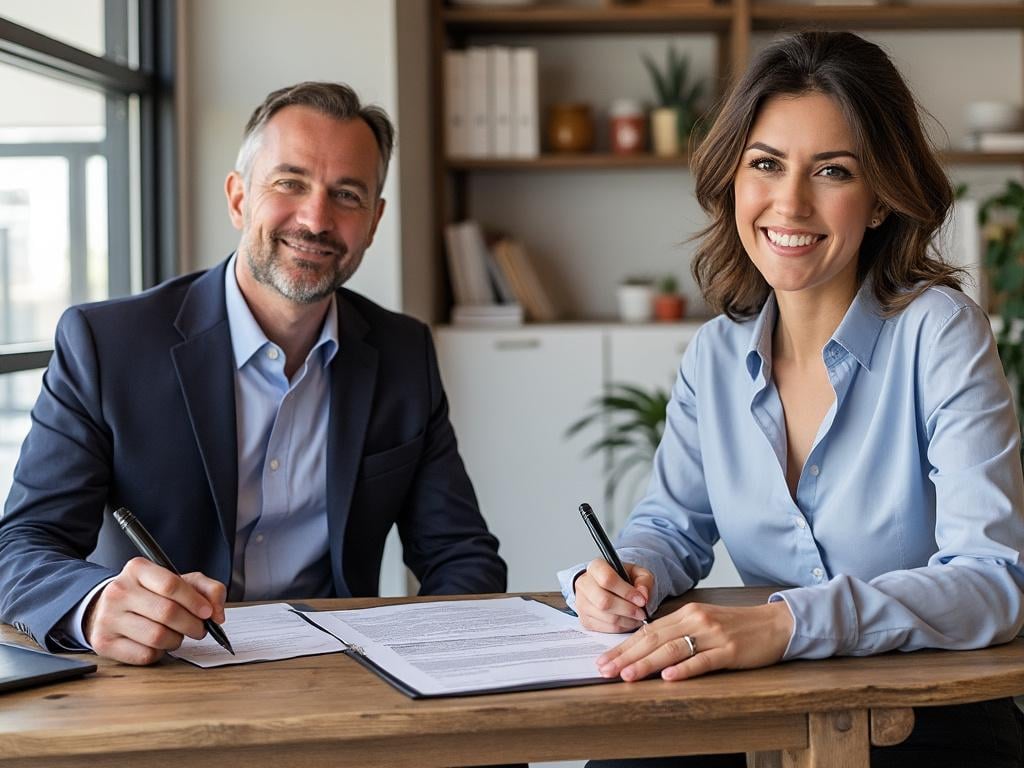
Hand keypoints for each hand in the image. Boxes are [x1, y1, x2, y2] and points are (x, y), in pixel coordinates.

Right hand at [84, 557, 226, 664]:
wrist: (109, 608)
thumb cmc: (151, 595)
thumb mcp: (180, 582)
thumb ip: (207, 589)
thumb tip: (217, 613)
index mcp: (137, 569)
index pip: (171, 585)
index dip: (195, 601)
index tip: (207, 612)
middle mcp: (118, 591)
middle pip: (167, 612)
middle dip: (192, 625)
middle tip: (199, 629)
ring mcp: (108, 617)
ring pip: (157, 636)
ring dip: (176, 640)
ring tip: (177, 635)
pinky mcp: (104, 642)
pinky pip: (144, 654)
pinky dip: (159, 653)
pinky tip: (158, 644)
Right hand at [573, 558, 653, 632]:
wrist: (608, 588)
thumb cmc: (623, 579)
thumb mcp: (638, 573)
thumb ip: (644, 581)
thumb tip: (642, 595)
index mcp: (596, 567)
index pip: (607, 579)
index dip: (626, 592)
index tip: (641, 600)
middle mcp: (584, 584)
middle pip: (604, 601)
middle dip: (627, 610)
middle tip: (641, 613)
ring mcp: (582, 603)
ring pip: (605, 617)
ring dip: (626, 621)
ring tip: (637, 617)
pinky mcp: (585, 620)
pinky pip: (605, 628)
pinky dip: (621, 628)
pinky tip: (628, 621)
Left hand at [596, 600, 793, 681]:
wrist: (775, 624)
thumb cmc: (737, 627)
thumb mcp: (704, 623)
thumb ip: (679, 632)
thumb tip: (647, 648)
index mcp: (687, 613)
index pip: (648, 630)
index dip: (624, 645)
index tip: (605, 658)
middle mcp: (696, 620)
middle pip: (654, 638)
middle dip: (626, 655)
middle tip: (605, 670)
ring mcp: (713, 635)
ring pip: (673, 649)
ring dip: (647, 663)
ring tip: (627, 675)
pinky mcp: (730, 650)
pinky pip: (703, 660)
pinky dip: (684, 669)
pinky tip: (668, 677)